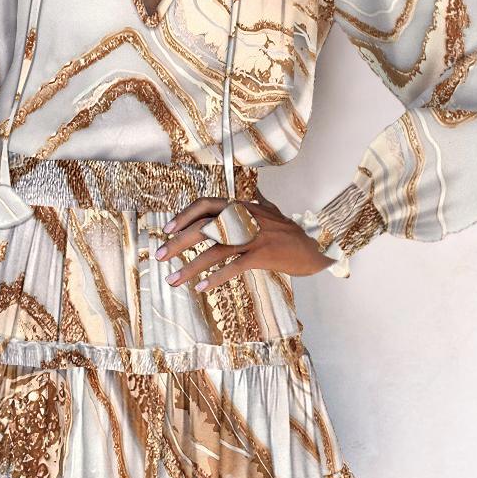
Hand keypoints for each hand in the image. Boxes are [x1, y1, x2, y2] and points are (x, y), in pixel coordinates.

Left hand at [155, 192, 335, 289]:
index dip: (184, 217)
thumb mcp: (270, 210)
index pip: (205, 205)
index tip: (167, 230)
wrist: (316, 246)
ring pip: (215, 250)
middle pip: (203, 227)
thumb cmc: (290, 231)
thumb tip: (254, 189)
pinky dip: (215, 278)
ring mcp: (254, 236)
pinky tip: (201, 288)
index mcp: (241, 206)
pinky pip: (233, 267)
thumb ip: (256, 201)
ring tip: (173, 280)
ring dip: (190, 267)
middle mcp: (245, 218)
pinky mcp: (263, 255)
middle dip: (178, 243)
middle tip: (160, 256)